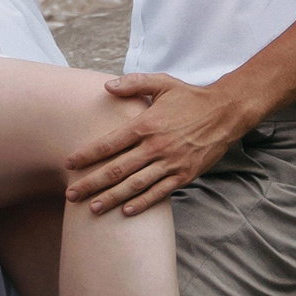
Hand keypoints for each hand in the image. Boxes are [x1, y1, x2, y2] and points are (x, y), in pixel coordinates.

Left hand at [64, 74, 251, 215]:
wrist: (226, 112)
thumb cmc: (190, 97)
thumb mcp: (162, 83)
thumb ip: (133, 83)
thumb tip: (106, 86)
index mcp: (146, 123)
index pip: (109, 143)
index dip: (87, 155)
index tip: (69, 164)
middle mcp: (155, 146)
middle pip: (116, 169)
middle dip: (91, 183)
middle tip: (71, 195)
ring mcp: (170, 163)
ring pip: (135, 185)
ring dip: (112, 198)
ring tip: (92, 209)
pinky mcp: (184, 175)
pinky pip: (159, 193)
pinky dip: (142, 204)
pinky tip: (126, 212)